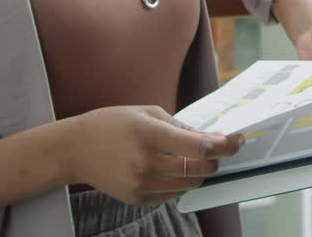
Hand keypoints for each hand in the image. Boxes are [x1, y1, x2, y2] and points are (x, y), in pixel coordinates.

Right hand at [62, 105, 243, 204]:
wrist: (74, 149)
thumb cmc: (112, 124)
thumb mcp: (147, 113)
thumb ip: (181, 127)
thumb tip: (212, 138)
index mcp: (150, 135)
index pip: (198, 147)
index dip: (224, 145)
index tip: (237, 141)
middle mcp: (146, 162)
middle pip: (199, 169)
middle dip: (214, 160)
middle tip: (215, 149)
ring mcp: (140, 184)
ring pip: (189, 184)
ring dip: (198, 171)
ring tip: (189, 158)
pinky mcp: (136, 198)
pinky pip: (172, 194)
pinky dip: (180, 182)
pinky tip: (169, 169)